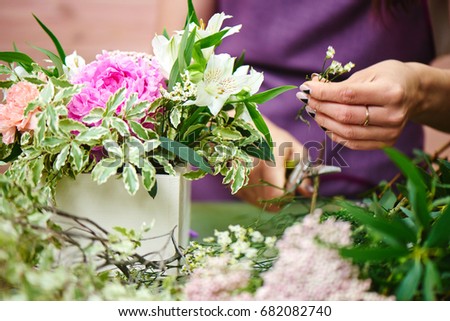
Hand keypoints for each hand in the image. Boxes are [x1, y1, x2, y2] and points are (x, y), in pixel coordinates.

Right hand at [235, 118, 311, 211]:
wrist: (243, 128)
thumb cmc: (272, 137)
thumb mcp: (293, 150)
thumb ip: (303, 173)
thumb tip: (308, 193)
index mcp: (269, 163)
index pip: (277, 196)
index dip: (286, 196)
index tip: (290, 187)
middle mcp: (251, 173)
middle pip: (268, 202)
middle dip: (279, 198)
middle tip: (281, 184)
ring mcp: (239, 179)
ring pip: (258, 202)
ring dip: (266, 196)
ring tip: (269, 178)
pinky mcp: (232, 182)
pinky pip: (248, 197)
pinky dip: (255, 193)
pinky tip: (258, 179)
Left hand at [298, 60, 422, 149]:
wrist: (415, 92)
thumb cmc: (388, 78)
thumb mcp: (368, 73)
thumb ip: (341, 84)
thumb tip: (311, 87)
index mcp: (391, 92)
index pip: (348, 95)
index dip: (323, 93)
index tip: (306, 88)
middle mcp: (393, 114)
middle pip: (346, 115)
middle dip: (321, 107)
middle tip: (307, 100)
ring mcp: (391, 131)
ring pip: (347, 132)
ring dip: (325, 121)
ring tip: (314, 111)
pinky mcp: (387, 142)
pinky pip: (354, 143)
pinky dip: (335, 134)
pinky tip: (326, 123)